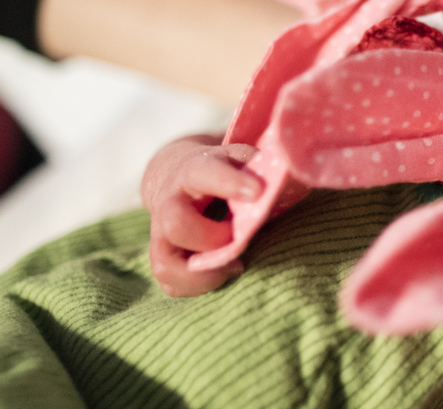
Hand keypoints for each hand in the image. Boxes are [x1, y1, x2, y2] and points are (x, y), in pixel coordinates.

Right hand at [141, 134, 261, 296]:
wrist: (176, 176)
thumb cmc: (219, 170)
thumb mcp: (234, 157)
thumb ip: (254, 164)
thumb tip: (282, 175)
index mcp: (192, 171)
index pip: (203, 173)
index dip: (228, 183)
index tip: (257, 192)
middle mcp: (169, 202)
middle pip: (177, 223)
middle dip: (213, 238)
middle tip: (238, 237)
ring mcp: (160, 233)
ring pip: (165, 262)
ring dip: (204, 273)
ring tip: (236, 265)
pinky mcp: (162, 257)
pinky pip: (169, 282)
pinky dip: (198, 286)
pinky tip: (222, 273)